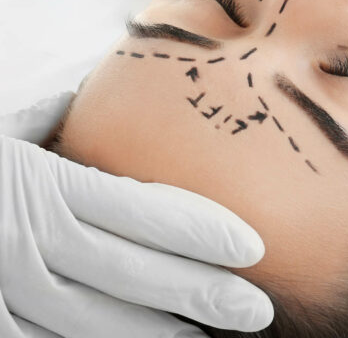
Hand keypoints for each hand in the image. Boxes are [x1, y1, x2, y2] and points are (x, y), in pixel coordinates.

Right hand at [0, 134, 272, 337]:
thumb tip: (98, 98)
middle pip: (136, 276)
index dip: (203, 232)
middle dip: (204, 295)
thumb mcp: (6, 126)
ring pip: (99, 327)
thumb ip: (59, 118)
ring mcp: (3, 295)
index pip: (145, 212)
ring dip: (160, 334)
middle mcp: (29, 244)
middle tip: (258, 310)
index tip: (254, 247)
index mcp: (46, 186)